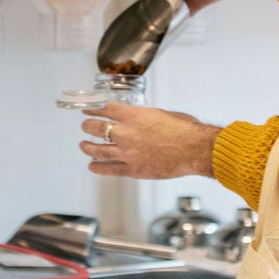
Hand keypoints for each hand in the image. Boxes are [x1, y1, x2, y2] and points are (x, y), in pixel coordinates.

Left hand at [79, 103, 220, 179]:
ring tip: (83, 145)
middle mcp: (126, 133)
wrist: (194, 149)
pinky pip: (110, 169)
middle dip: (88, 126)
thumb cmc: (185, 130)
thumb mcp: (162, 114)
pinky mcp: (134, 169)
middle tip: (85, 126)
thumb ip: (145, 117)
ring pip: (98, 150)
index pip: (105, 109)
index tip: (86, 109)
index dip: (92, 109)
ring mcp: (128, 153)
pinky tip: (92, 166)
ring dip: (88, 147)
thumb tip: (140, 120)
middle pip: (97, 128)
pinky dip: (99, 167)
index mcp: (134, 116)